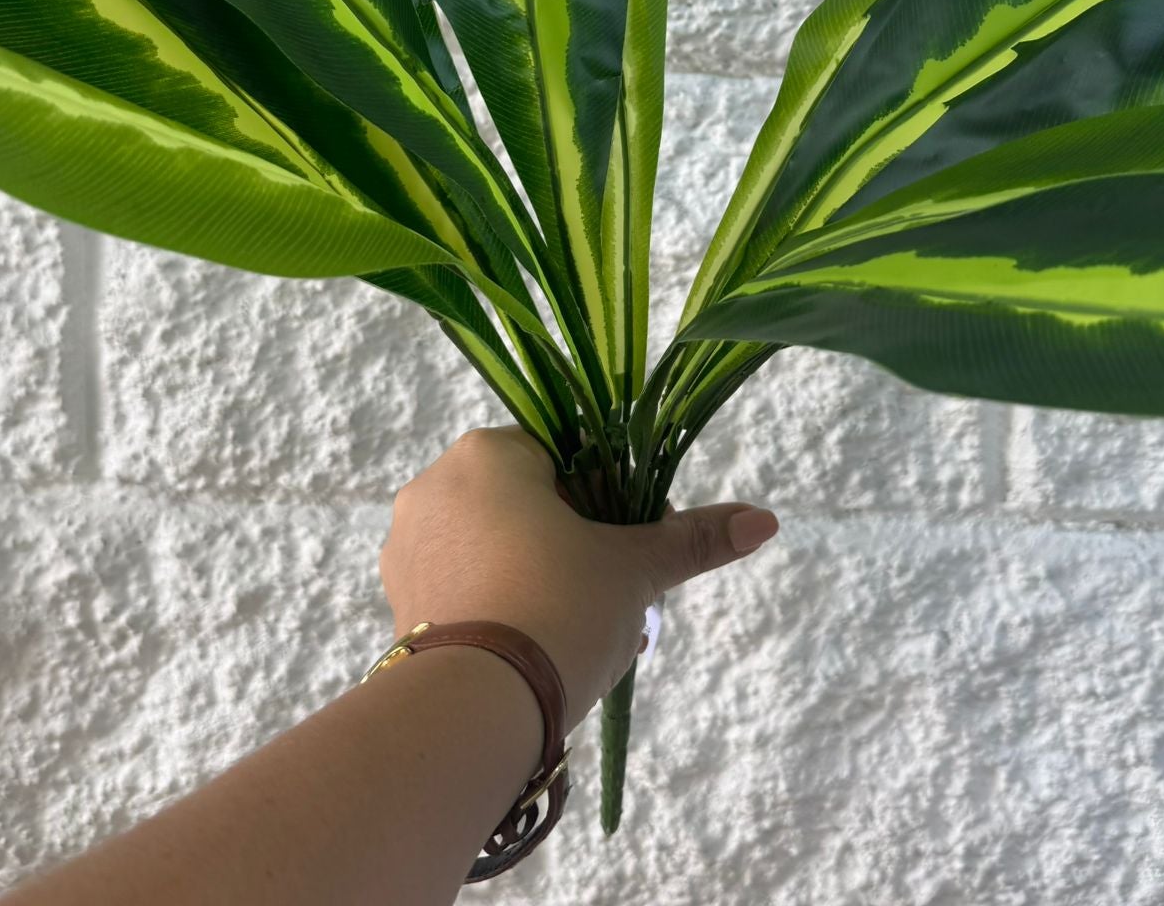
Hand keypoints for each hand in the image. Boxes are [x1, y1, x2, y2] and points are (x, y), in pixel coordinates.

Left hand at [379, 428, 778, 729]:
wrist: (475, 710)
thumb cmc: (558, 610)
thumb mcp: (635, 571)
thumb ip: (692, 539)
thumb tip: (766, 520)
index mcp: (489, 453)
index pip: (561, 453)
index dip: (603, 497)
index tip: (626, 543)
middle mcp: (436, 484)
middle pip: (523, 498)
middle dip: (566, 541)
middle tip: (602, 593)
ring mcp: (407, 544)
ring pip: (488, 544)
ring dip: (530, 574)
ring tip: (568, 628)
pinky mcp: (397, 600)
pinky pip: (458, 586)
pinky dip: (493, 605)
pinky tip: (527, 647)